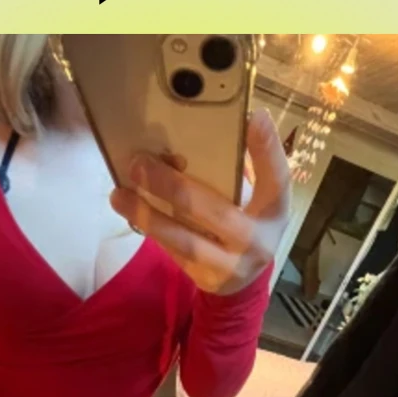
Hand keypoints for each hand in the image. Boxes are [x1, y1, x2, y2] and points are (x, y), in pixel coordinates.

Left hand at [109, 108, 291, 295]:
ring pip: (186, 240)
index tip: (255, 117)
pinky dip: (149, 227)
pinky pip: (173, 251)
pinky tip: (127, 208)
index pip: (278, 179)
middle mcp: (257, 241)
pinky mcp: (205, 278)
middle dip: (174, 187)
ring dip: (148, 215)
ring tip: (120, 194)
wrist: (243, 279)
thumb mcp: (252, 198)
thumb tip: (191, 136)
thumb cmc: (245, 221)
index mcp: (275, 211)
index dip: (268, 150)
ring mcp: (231, 265)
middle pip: (217, 213)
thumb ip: (232, 170)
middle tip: (140, 163)